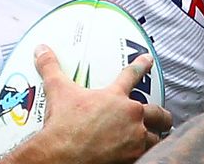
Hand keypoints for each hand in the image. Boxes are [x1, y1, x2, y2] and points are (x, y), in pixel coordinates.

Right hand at [3, 45, 171, 163]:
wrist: (63, 155)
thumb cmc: (63, 125)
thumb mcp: (57, 92)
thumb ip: (51, 68)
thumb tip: (41, 50)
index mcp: (115, 97)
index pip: (131, 74)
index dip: (141, 65)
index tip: (149, 61)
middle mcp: (130, 116)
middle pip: (156, 112)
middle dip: (161, 116)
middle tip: (162, 118)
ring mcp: (134, 139)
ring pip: (155, 138)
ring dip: (155, 137)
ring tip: (156, 139)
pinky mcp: (132, 158)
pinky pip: (147, 155)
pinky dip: (147, 155)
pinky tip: (145, 156)